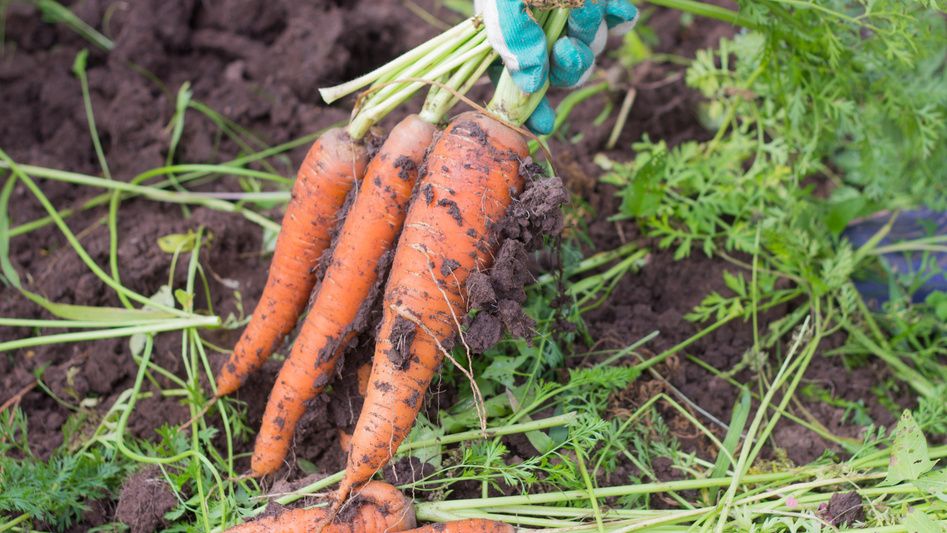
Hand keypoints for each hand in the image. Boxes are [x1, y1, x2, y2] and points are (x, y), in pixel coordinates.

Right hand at [474, 0, 638, 133]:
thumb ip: (510, 35)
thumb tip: (531, 82)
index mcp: (511, 34)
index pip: (519, 83)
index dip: (531, 108)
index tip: (541, 124)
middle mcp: (542, 28)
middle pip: (562, 71)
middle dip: (568, 67)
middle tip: (568, 49)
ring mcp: (576, 13)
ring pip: (592, 49)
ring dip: (590, 37)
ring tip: (585, 7)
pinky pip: (619, 22)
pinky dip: (618, 17)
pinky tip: (611, 7)